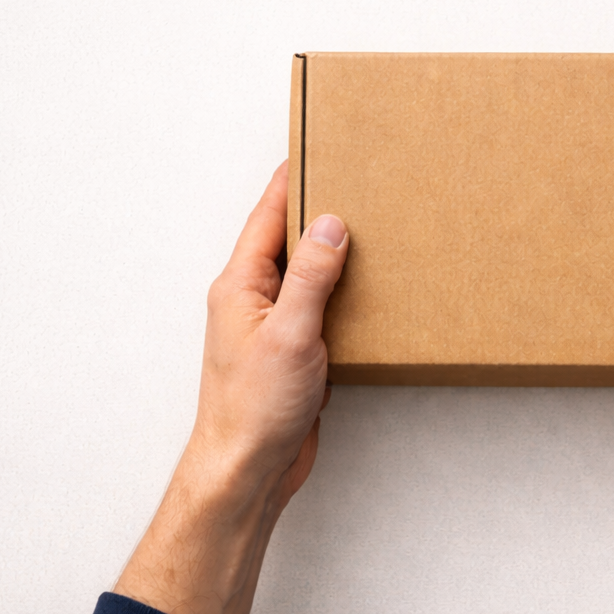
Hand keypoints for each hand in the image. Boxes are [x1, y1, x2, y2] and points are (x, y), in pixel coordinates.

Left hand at [115, 162, 348, 613]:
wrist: (246, 470)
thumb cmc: (253, 409)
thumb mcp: (289, 334)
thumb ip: (310, 276)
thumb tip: (330, 223)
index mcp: (241, 284)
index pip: (269, 214)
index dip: (294, 178)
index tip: (320, 143)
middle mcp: (253, 298)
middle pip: (288, 237)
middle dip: (320, 206)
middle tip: (356, 175)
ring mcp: (273, 326)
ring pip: (307, 273)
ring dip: (335, 250)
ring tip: (372, 222)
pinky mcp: (294, 352)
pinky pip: (320, 306)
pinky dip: (343, 290)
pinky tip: (371, 287)